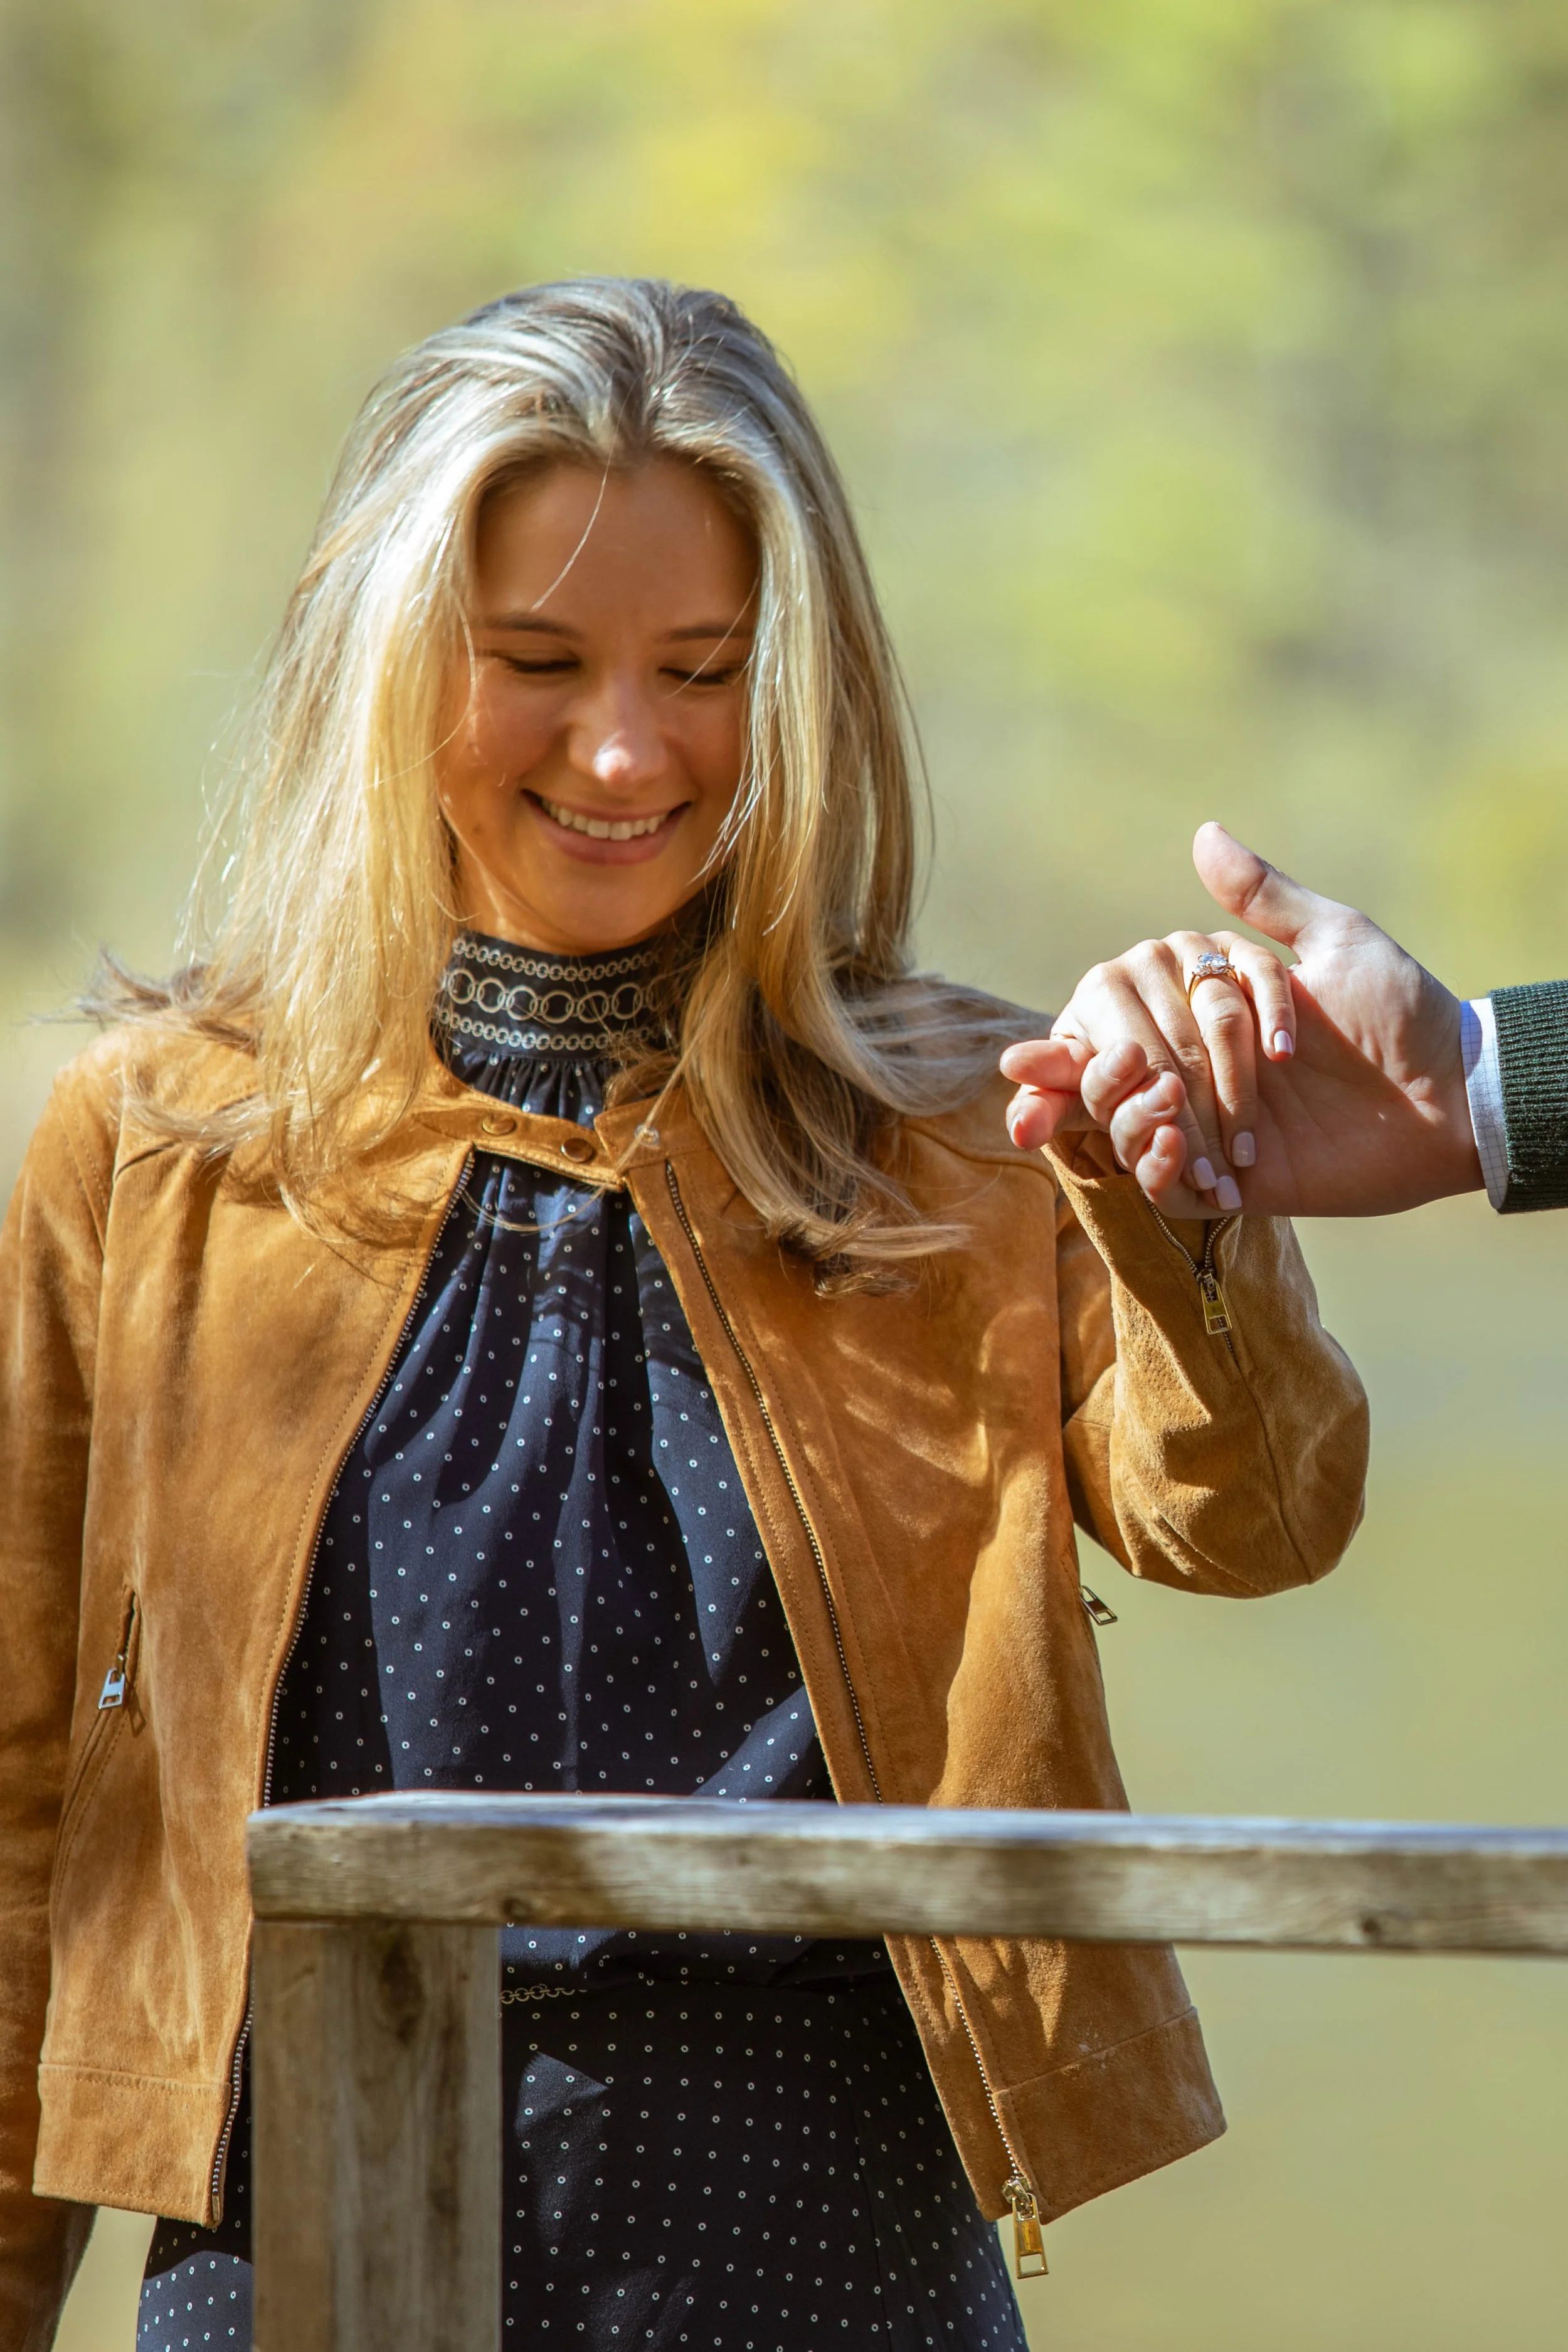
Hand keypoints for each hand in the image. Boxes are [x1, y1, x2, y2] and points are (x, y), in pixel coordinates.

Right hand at [1000, 823, 1483, 1217]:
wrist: (1452, 1094)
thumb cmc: (1400, 1009)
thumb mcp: (1334, 938)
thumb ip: (1262, 896)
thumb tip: (1202, 832)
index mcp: (1204, 1010)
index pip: (1105, 1024)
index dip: (1061, 1049)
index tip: (1021, 1065)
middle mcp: (1195, 1068)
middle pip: (1106, 1077)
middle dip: (1103, 1081)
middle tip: (1141, 1075)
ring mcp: (1209, 1126)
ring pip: (1124, 1129)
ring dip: (1125, 1123)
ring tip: (1167, 1112)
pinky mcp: (1230, 1181)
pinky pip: (1166, 1185)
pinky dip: (1158, 1170)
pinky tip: (1178, 1150)